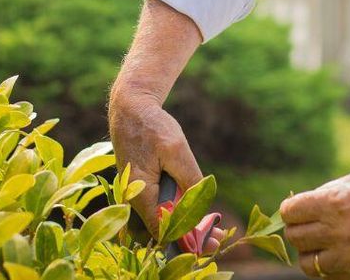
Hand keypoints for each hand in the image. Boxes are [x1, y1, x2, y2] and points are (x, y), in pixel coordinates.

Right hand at [107, 90, 206, 236]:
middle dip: (191, 236)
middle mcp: (136, 199)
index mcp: (141, 194)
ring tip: (213, 230)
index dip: (188, 238)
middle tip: (218, 239)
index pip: (164, 229)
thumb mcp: (176, 150)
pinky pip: (161, 205)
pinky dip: (179, 211)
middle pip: (164, 228)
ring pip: (163, 217)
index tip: (211, 240)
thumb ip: (189, 178)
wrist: (131, 109)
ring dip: (187, 224)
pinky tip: (196, 214)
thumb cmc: (152, 127)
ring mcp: (138, 193)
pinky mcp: (144, 186)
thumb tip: (200, 204)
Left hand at [280, 169, 349, 277]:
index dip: (292, 211)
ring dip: (310, 252)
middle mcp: (338, 228)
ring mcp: (349, 253)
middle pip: (295, 236)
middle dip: (300, 230)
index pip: (291, 212)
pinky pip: (327, 275)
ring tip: (323, 243)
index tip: (300, 210)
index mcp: (336, 200)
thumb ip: (328, 193)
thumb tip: (301, 204)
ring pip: (306, 262)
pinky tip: (337, 254)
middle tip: (313, 226)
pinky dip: (326, 267)